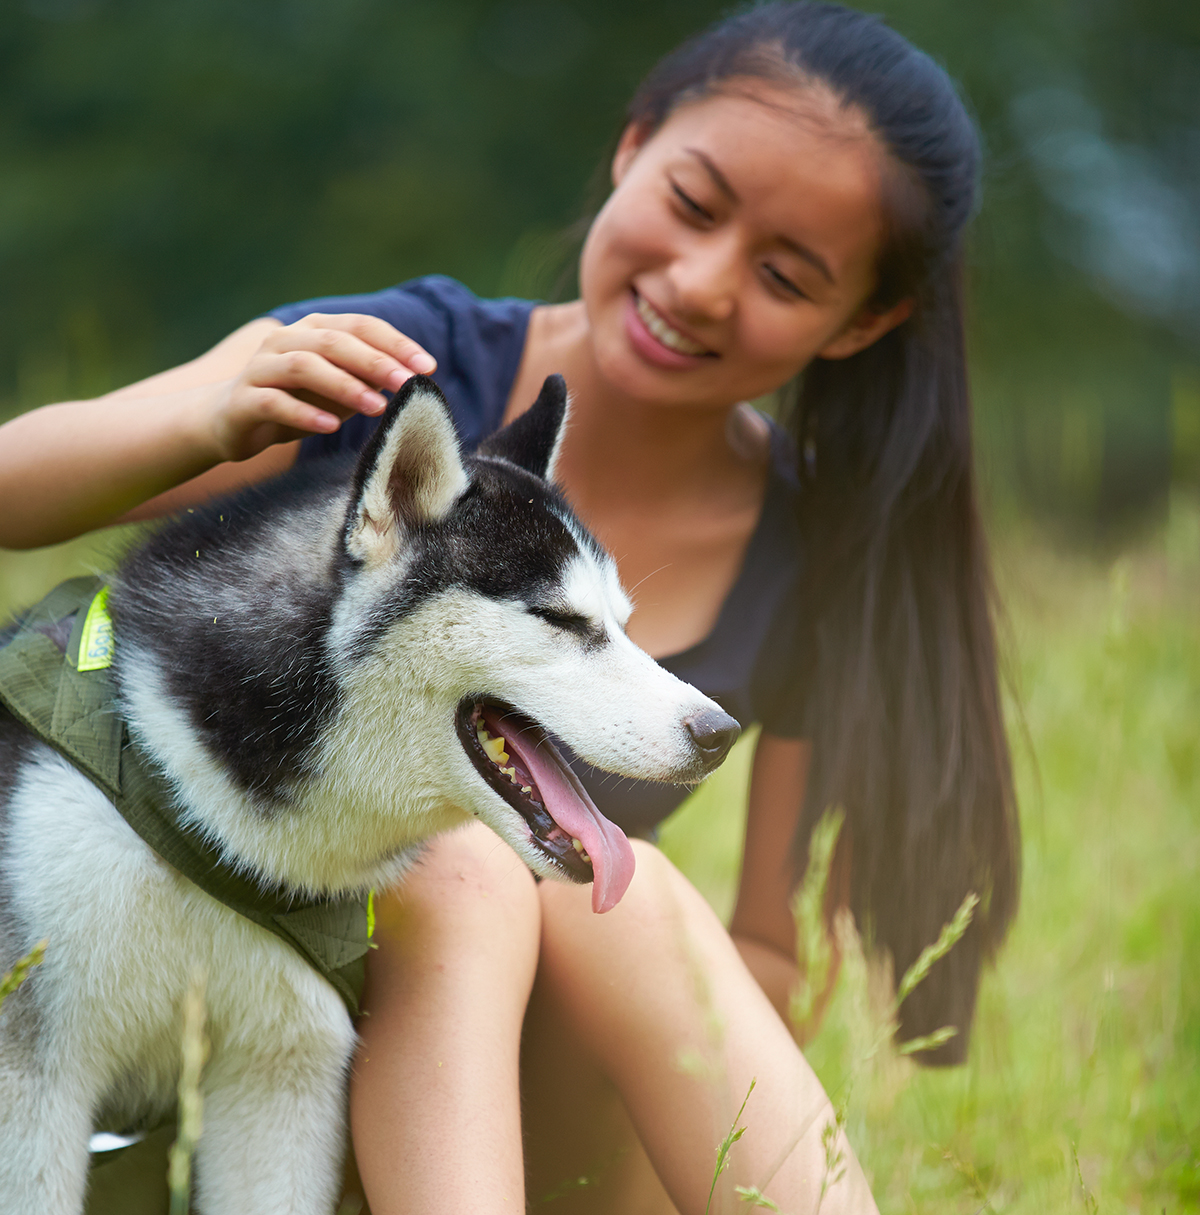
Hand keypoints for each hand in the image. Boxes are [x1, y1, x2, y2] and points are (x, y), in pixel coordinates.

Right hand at [207, 313, 436, 461]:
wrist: (229, 421)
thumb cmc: (295, 403)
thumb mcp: (337, 392)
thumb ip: (367, 381)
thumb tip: (412, 379)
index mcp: (313, 331)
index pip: (360, 327)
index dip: (396, 343)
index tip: (428, 367)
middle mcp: (286, 341)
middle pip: (335, 342)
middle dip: (376, 362)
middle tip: (407, 384)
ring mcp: (261, 368)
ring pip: (305, 367)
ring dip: (345, 386)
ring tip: (377, 408)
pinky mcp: (244, 400)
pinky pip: (275, 402)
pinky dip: (305, 413)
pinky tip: (331, 426)